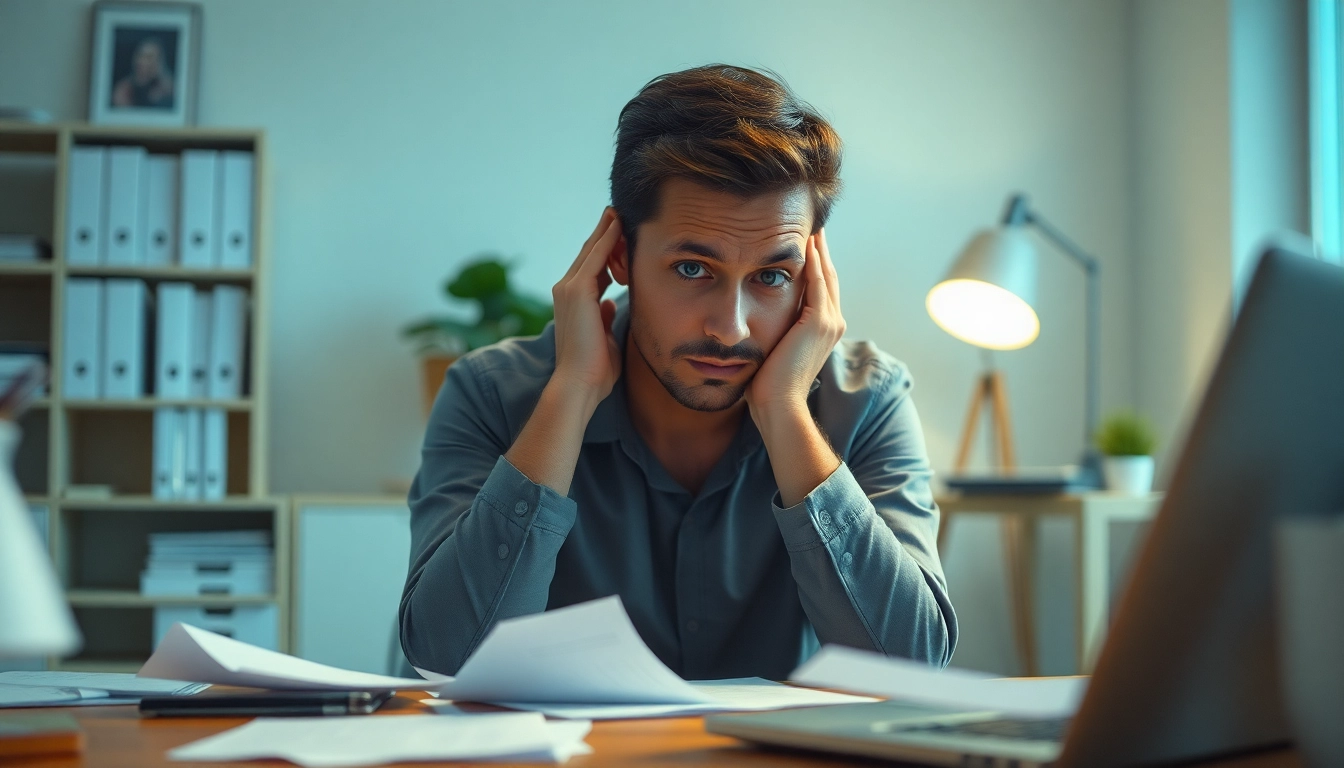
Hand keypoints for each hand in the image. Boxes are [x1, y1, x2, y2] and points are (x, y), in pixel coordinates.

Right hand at [550, 208, 623, 408]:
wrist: (580, 383)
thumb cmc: (595, 369)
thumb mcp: (603, 336)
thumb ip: (605, 317)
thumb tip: (610, 303)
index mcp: (574, 302)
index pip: (591, 268)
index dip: (604, 250)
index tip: (617, 233)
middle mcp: (566, 290)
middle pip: (589, 254)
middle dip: (603, 233)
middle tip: (616, 212)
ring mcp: (569, 289)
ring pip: (591, 251)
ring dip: (606, 230)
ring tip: (618, 212)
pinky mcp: (577, 291)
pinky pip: (596, 257)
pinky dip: (607, 240)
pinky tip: (618, 225)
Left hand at [747, 228, 845, 422]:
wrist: (778, 405)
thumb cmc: (767, 386)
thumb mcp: (771, 350)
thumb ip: (771, 332)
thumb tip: (750, 323)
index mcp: (823, 331)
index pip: (820, 289)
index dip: (814, 265)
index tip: (804, 243)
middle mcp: (833, 324)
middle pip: (828, 276)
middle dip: (819, 251)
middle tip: (812, 225)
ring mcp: (829, 322)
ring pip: (825, 274)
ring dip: (818, 249)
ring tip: (810, 226)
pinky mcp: (819, 321)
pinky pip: (817, 282)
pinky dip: (813, 261)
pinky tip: (806, 242)